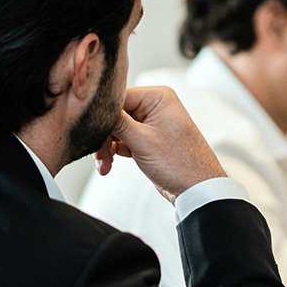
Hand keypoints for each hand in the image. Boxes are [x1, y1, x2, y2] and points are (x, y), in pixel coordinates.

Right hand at [94, 86, 226, 203]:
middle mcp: (155, 106)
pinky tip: (108, 166)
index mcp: (158, 97)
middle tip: (98, 153)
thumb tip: (94, 108)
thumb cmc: (180, 164)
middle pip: (115, 113)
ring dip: (106, 147)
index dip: (103, 113)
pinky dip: (113, 152)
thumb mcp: (143, 140)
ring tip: (104, 164)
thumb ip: (117, 122)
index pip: (118, 96)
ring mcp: (151, 124)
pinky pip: (122, 141)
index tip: (89, 127)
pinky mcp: (147, 140)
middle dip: (103, 135)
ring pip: (116, 129)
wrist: (197, 190)